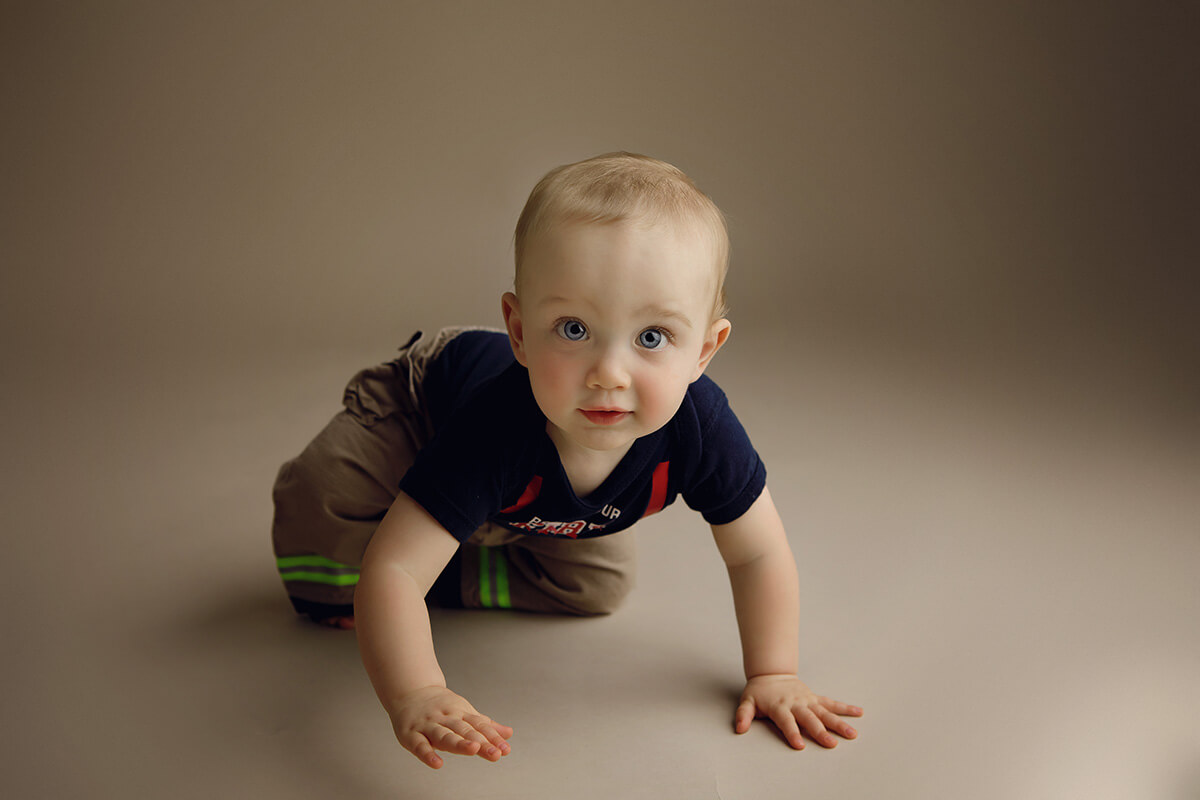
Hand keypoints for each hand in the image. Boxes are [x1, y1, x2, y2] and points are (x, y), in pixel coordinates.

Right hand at [387, 686, 513, 768]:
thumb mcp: (464, 712)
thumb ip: (485, 726)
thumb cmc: (440, 706)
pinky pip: (419, 745)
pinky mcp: (411, 734)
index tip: (505, 749)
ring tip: (473, 749)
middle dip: (481, 742)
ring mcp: (428, 725)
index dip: (492, 738)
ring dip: (459, 743)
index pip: (479, 726)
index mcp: (460, 713)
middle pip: (465, 730)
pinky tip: (438, 763)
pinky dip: (428, 754)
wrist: (410, 691)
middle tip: (495, 753)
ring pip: (444, 735)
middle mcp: (446, 718)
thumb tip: (508, 734)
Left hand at [735, 674, 861, 749]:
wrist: (771, 673)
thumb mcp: (747, 701)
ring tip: (852, 733)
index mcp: (779, 706)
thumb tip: (739, 729)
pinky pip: (832, 703)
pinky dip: (845, 708)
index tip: (799, 745)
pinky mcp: (815, 698)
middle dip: (820, 732)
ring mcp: (808, 701)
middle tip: (831, 744)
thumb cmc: (759, 692)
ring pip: (825, 712)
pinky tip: (858, 712)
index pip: (786, 722)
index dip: (792, 733)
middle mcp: (796, 704)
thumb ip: (743, 715)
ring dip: (839, 723)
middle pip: (809, 719)